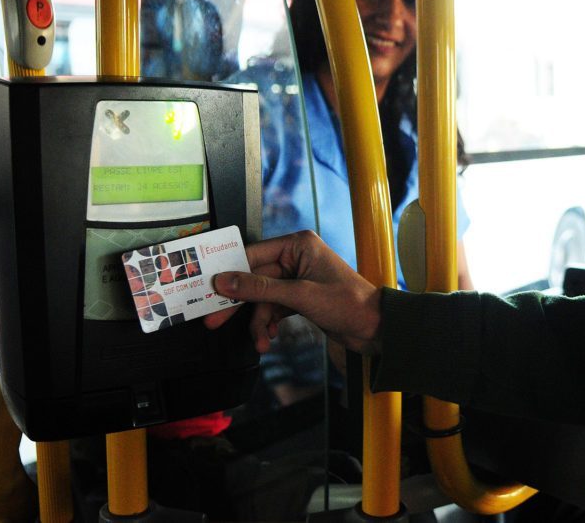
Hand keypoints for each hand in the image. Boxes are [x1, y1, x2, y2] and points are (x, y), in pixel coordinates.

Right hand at [204, 231, 381, 355]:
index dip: (230, 273)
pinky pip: (272, 308)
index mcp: (298, 245)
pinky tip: (269, 336)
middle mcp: (296, 258)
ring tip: (260, 340)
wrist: (374, 328)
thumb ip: (260, 289)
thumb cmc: (349, 304)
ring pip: (261, 298)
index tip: (209, 289)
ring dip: (257, 321)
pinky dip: (268, 323)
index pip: (253, 254)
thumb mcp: (300, 295)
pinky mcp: (299, 298)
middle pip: (253, 279)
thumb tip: (226, 281)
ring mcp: (296, 279)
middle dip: (238, 303)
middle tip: (214, 320)